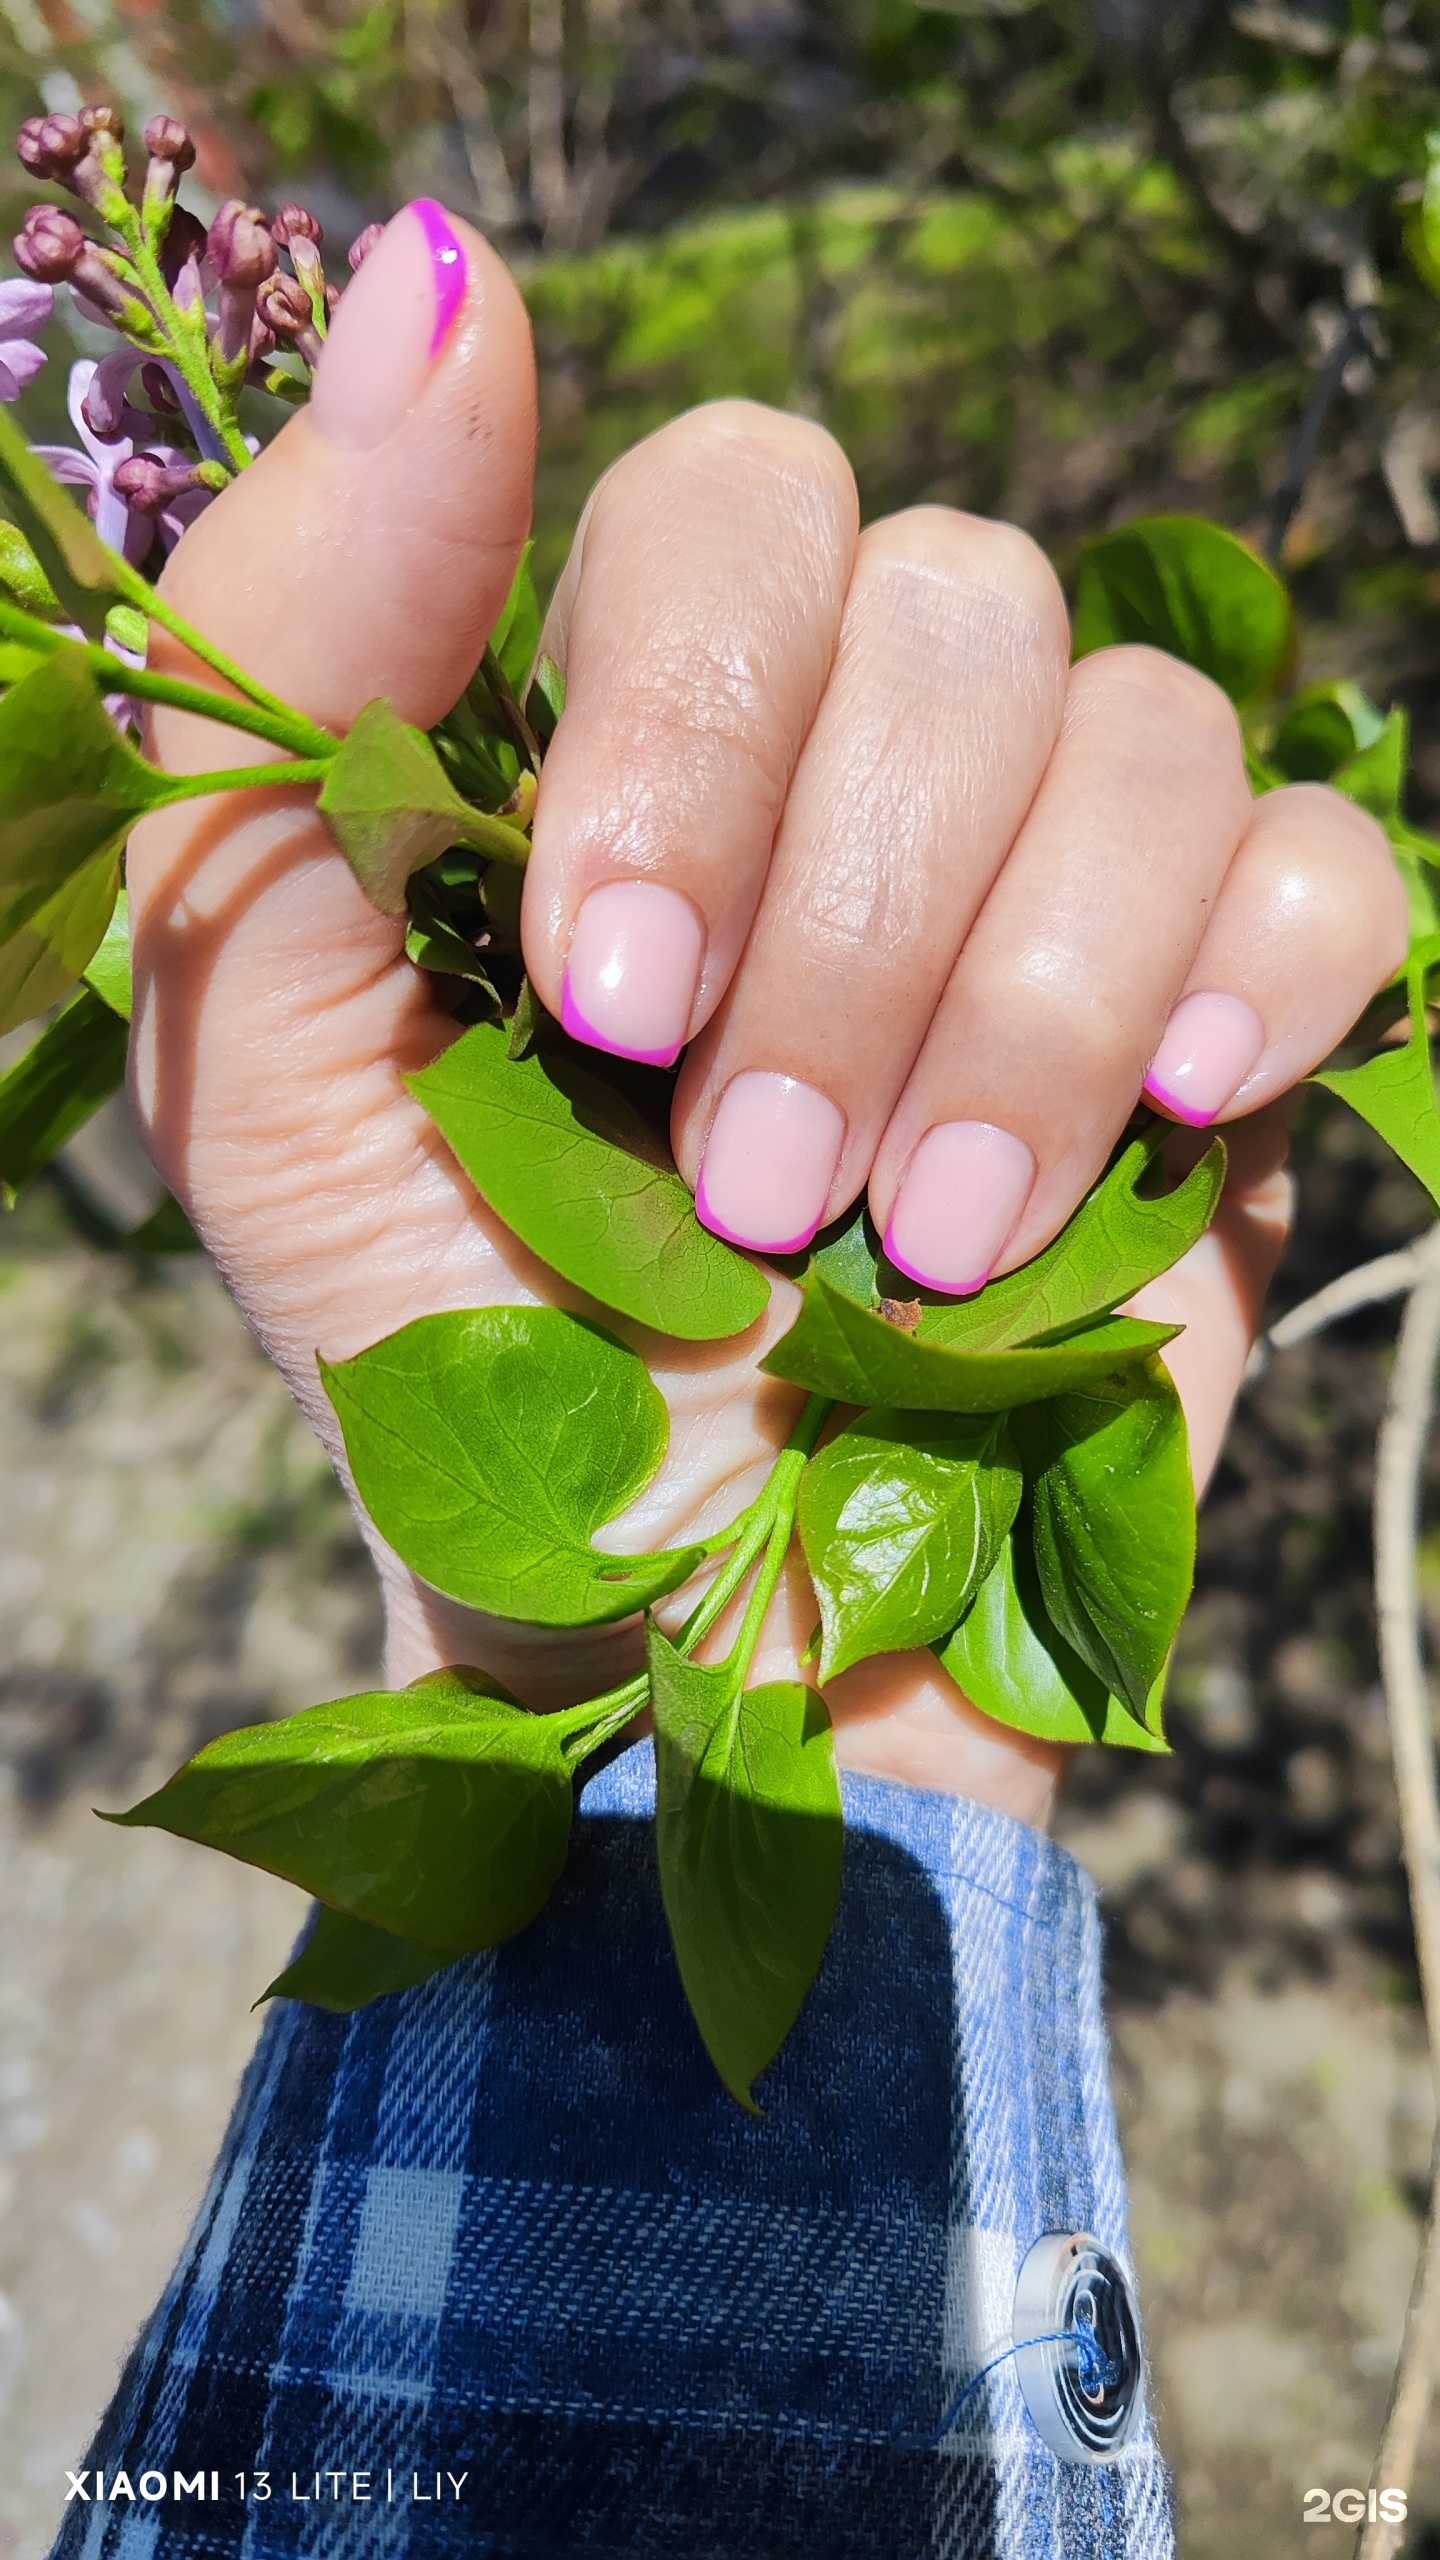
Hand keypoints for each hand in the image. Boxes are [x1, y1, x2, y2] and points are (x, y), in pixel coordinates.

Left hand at [125, 205, 1405, 1824]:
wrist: (695, 1629)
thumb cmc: (464, 1355)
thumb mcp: (269, 1051)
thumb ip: (276, 686)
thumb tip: (431, 272)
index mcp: (640, 727)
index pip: (734, 504)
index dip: (697, 719)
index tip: (614, 1000)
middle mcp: (860, 758)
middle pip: (959, 605)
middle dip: (850, 926)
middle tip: (746, 1187)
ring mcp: (1055, 875)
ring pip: (1140, 734)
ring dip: (1017, 1010)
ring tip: (913, 1245)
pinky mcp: (1226, 1006)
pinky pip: (1321, 856)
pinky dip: (1254, 972)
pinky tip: (1174, 1120)